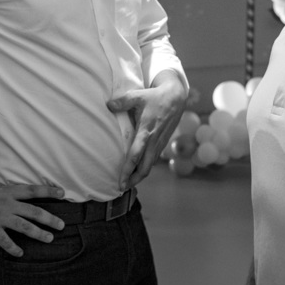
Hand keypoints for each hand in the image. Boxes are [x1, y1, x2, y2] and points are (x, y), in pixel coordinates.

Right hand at [0, 178, 64, 256]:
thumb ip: (3, 191)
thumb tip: (12, 192)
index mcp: (8, 192)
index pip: (33, 191)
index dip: (48, 192)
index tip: (62, 194)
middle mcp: (7, 205)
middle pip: (34, 212)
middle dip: (50, 219)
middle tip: (62, 225)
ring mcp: (0, 218)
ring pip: (25, 227)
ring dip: (39, 233)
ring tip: (49, 238)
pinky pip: (5, 242)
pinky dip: (14, 248)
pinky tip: (21, 253)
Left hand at [108, 72, 187, 190]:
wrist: (176, 97)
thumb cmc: (155, 97)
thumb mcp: (138, 96)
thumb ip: (122, 101)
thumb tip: (108, 105)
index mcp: (146, 131)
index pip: (135, 155)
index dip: (128, 170)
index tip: (120, 181)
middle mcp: (154, 141)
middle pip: (145, 168)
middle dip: (134, 180)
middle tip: (122, 188)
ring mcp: (160, 143)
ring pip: (150, 165)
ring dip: (140, 176)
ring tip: (128, 183)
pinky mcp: (163, 143)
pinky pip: (153, 159)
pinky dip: (145, 168)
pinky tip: (138, 171)